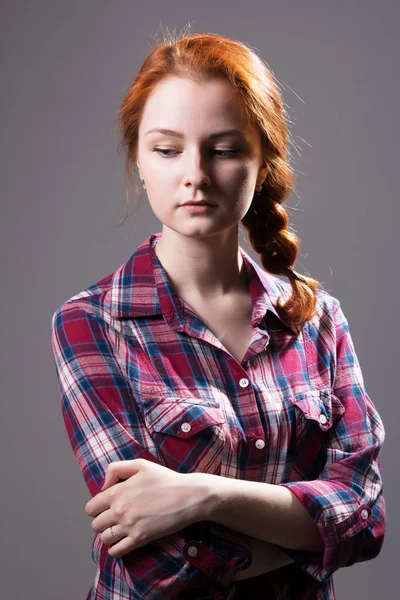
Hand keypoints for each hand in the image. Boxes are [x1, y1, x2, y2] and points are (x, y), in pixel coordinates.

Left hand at [84, 459, 211, 556]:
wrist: (188, 496)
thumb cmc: (165, 479)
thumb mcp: (140, 465)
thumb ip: (116, 469)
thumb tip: (103, 486)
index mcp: (117, 492)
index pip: (91, 508)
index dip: (98, 507)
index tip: (108, 507)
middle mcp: (119, 510)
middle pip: (95, 525)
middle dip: (103, 521)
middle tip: (115, 518)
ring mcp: (129, 526)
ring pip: (104, 538)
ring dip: (109, 535)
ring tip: (120, 529)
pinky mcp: (140, 539)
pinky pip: (116, 551)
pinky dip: (116, 548)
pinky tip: (123, 541)